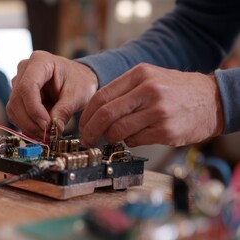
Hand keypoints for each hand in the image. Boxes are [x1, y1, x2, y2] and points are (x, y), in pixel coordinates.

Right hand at [6, 51, 97, 137]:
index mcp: (40, 61)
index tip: (46, 125)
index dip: (34, 109)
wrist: (78, 79)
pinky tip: (41, 130)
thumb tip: (54, 128)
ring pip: (13, 109)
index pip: (27, 87)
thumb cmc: (79, 81)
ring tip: (47, 134)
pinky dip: (26, 126)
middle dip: (31, 121)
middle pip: (17, 100)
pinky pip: (15, 114)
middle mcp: (24, 70)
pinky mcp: (18, 96)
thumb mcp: (78, 95)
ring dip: (28, 126)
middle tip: (48, 134)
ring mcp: (18, 82)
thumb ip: (65, 110)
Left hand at [79, 63, 223, 146]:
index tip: (82, 127)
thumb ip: (123, 92)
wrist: (211, 100)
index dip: (87, 116)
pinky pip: (135, 141)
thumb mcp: (149, 79)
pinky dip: (130, 141)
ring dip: (112, 138)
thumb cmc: (174, 90)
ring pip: (118, 131)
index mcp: (139, 74)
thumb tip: (94, 114)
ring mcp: (158, 111)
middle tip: (87, 139)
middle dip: (91, 131)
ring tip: (117, 136)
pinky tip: (138, 135)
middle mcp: (148, 90)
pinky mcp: (166, 130)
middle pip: (105, 115)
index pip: (101, 97)